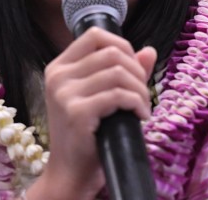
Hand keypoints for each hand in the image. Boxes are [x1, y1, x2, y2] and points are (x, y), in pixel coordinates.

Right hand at [26, 27, 156, 199]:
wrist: (71, 172)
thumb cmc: (88, 134)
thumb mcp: (103, 96)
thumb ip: (124, 71)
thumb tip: (149, 51)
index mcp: (59, 67)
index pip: (94, 35)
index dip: (122, 45)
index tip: (133, 68)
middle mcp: (57, 76)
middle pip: (111, 52)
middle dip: (137, 71)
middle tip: (142, 93)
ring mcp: (64, 93)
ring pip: (118, 73)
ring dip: (140, 89)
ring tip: (142, 106)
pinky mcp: (76, 112)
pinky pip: (118, 95)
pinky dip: (137, 103)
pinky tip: (140, 116)